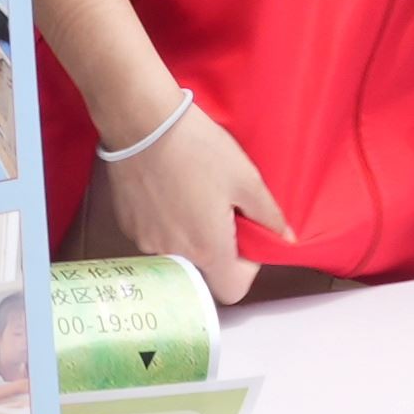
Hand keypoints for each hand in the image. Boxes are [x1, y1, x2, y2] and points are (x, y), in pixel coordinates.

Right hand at [85, 85, 300, 301]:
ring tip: (193, 192)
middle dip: (217, 246)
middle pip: (205, 270)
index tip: (246, 236)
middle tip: (221, 209)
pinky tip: (170, 188)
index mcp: (208, 249)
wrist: (142, 123)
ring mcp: (146, 242)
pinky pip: (156, 236)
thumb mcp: (245, 179)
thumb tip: (285, 237)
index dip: (246, 269)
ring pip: (179, 252)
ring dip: (191, 233)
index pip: (233, 290)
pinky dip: (166, 221)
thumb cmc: (197, 148)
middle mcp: (174, 254)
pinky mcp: (128, 226)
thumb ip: (268, 215)